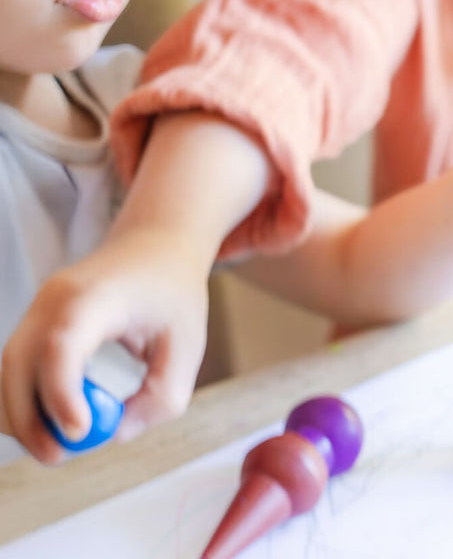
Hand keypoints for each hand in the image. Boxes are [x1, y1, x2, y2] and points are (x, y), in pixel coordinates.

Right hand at [0, 227, 208, 463]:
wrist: (156, 244)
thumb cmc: (174, 293)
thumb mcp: (188, 345)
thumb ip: (161, 397)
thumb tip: (115, 434)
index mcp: (99, 295)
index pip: (63, 345)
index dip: (61, 393)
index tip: (79, 432)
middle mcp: (56, 297)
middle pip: (20, 365)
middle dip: (32, 421)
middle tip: (61, 456)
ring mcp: (39, 306)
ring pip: (8, 371)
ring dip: (24, 415)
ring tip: (64, 440)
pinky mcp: (34, 319)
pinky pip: (15, 367)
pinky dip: (26, 398)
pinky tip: (57, 418)